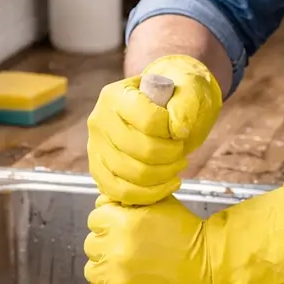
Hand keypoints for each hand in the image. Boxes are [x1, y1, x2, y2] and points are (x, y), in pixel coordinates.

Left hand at [84, 185, 283, 283]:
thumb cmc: (187, 234)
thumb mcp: (159, 204)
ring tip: (130, 272)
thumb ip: (128, 200)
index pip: (95, 219)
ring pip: (93, 273)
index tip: (126, 232)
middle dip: (109, 247)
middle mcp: (115, 250)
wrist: (210, 269)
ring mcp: (116, 279)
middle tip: (132, 253)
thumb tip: (102, 203)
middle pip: (92, 246)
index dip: (111, 224)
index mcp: (121, 222)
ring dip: (107, 272)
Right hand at [87, 55, 222, 205]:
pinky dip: (151, 194)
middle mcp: (99, 121)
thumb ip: (185, 104)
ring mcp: (96, 148)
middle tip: (181, 150)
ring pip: (134, 176)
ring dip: (165, 175)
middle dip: (171, 155)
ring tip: (177, 165)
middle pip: (142, 151)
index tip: (183, 131)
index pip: (149, 121)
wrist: (161, 107)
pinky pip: (123, 194)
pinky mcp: (99, 171)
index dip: (173, 131)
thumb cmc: (173, 98)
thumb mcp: (187, 89)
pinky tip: (167, 184)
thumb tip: (177, 129)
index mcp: (116, 95)